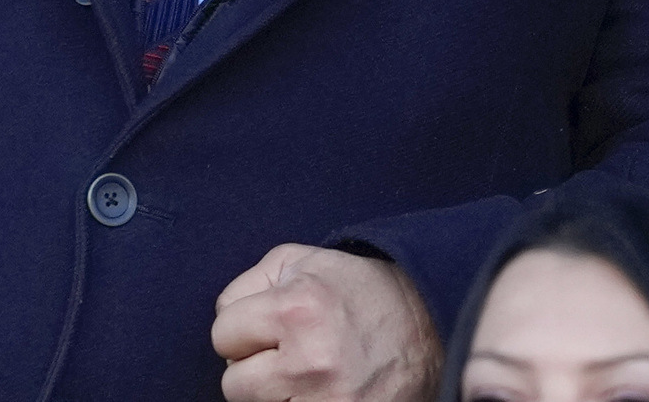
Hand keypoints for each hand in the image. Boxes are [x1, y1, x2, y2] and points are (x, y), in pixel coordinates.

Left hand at [213, 245, 438, 401]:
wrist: (427, 325)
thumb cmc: (356, 291)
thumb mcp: (300, 261)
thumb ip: (247, 284)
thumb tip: (222, 320)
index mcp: (296, 309)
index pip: (222, 335)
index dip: (242, 329)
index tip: (270, 327)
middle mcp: (310, 360)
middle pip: (233, 384)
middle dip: (254, 368)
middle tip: (288, 354)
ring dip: (275, 394)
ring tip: (306, 373)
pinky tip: (315, 391)